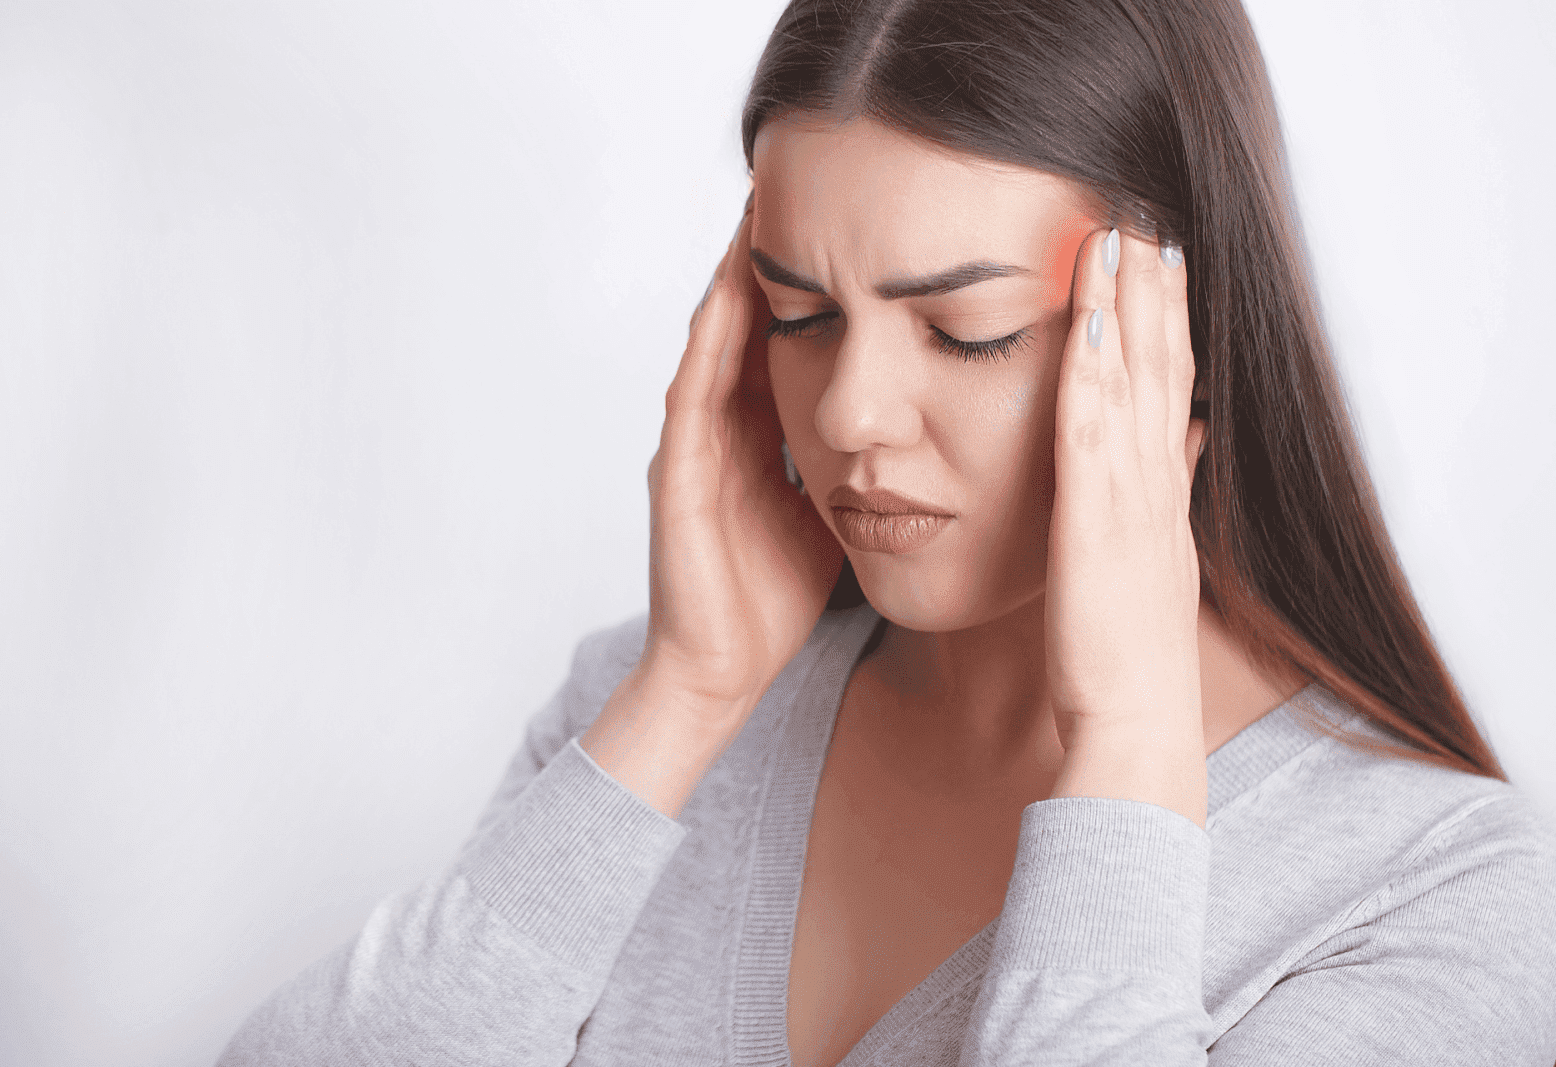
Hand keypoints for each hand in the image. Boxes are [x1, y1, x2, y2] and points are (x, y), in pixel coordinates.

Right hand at [641, 202, 844, 718]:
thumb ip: (853, 458)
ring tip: (760, 211)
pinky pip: (693, 393)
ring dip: (734, 277)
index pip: (787, 337)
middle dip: (772, 258)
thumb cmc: (775, 595)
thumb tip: (914, 422)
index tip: (850, 224)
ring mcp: (692, 447)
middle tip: (799, 185)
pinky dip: (712, 341)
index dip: (813, 281)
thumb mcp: (831, 508)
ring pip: (715, 341)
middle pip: (748, 323)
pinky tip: (732, 294)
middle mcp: (722, 428)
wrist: (722, 670)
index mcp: (760, 434)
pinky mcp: (675, 476)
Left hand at [1043, 227, 1207, 827]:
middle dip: (1153, 288)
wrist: (1136, 723)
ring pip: (1135, 380)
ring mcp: (1131, 496)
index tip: (1159, 258)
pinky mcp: (1097, 519)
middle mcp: (1154, 481)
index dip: (1165, 319)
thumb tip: (1184, 439)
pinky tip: (1089, 314)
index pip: (1169, 386)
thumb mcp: (1154, 562)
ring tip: (1123, 234)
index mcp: (1161, 491)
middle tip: (1146, 215)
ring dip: (1129, 304)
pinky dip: (1095, 368)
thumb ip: (1165, 496)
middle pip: (1160, 365)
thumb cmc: (1132, 653)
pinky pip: (1094, 428)